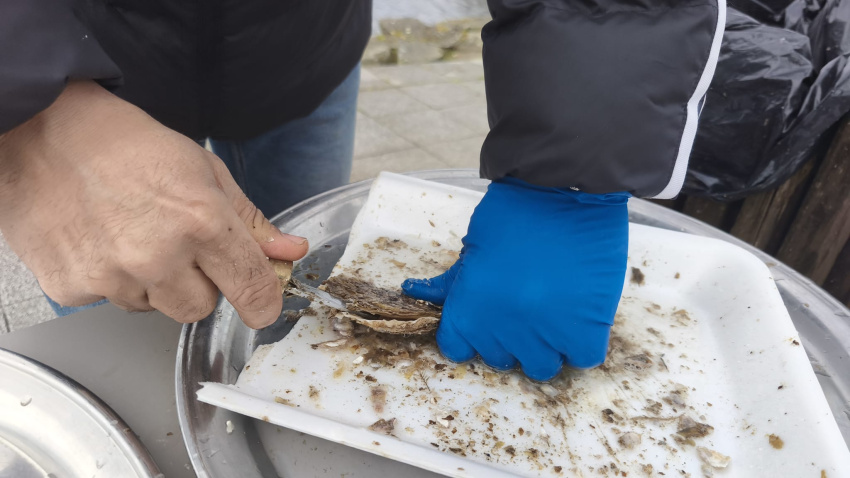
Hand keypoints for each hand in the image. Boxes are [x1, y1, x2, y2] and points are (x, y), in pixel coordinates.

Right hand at [0, 81, 307, 327]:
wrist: (42, 132)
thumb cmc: (126, 145)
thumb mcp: (204, 171)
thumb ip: (250, 221)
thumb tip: (289, 251)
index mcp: (201, 222)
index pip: (251, 288)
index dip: (263, 302)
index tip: (262, 305)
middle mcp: (158, 256)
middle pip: (201, 307)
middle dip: (199, 284)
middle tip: (178, 244)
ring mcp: (111, 277)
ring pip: (156, 308)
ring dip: (155, 284)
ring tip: (133, 236)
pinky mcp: (72, 288)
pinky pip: (112, 302)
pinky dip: (113, 280)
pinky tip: (101, 241)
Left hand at [402, 177, 628, 380]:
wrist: (562, 187)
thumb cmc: (512, 212)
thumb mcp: (470, 248)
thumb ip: (451, 283)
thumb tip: (415, 291)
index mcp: (467, 312)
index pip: (458, 349)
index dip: (471, 335)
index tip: (485, 319)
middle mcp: (502, 331)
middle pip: (501, 359)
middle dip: (509, 338)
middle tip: (522, 306)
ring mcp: (545, 333)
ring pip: (541, 367)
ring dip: (544, 346)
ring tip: (551, 313)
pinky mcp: (586, 327)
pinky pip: (581, 358)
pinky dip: (578, 343)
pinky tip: (575, 317)